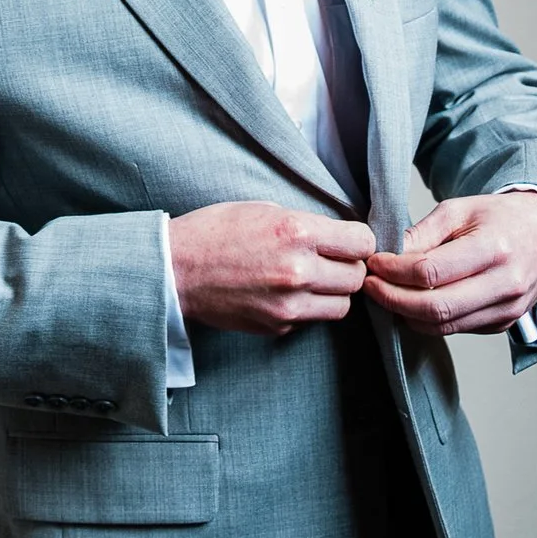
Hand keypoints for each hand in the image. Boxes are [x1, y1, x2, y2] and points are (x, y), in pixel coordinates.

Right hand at [168, 201, 375, 337]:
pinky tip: (287, 294)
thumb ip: (307, 224)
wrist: (173, 270)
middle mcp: (298, 271)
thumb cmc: (215, 232)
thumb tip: (340, 236)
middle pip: (356, 277)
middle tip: (332, 261)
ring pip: (342, 306)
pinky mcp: (276, 327)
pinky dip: (308, 308)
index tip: (350, 241)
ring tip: (314, 280)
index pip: (362, 243)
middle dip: (349, 267)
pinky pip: (312, 320)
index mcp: (297, 233)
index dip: (360, 241)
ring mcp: (287, 304)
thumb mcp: (265, 210)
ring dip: (335, 293)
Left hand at [363, 191, 536, 336]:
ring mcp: (507, 309)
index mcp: (495, 248)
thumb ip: (423, 233)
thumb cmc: (501, 218)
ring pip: (442, 326)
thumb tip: (387, 255)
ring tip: (389, 293)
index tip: (374, 263)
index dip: (393, 271)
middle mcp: (505, 284)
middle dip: (392, 299)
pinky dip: (429, 320)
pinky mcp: (503, 324)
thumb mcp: (461, 210)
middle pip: (434, 308)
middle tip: (371, 286)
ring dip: (406, 314)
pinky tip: (416, 301)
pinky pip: (455, 330)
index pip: (430, 272)